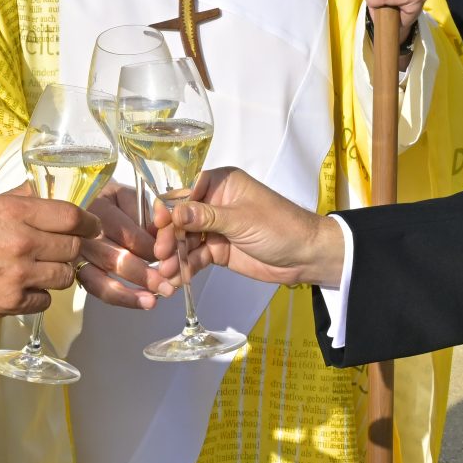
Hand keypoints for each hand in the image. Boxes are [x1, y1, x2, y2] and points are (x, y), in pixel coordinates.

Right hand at [0, 194, 141, 316]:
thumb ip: (21, 198)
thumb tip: (44, 193)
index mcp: (16, 212)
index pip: (71, 216)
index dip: (89, 223)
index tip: (92, 227)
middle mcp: (22, 242)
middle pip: (73, 248)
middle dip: (72, 248)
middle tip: (64, 250)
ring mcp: (19, 275)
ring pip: (64, 277)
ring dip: (57, 273)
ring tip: (41, 269)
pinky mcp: (11, 302)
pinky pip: (44, 301)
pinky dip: (38, 295)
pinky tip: (24, 287)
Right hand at [80, 183, 179, 299]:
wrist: (88, 203)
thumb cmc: (116, 201)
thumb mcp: (132, 197)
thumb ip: (147, 213)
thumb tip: (161, 234)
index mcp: (98, 209)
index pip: (127, 234)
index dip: (151, 248)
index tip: (171, 257)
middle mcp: (82, 235)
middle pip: (114, 259)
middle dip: (144, 275)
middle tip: (168, 286)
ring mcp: (76, 256)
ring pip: (100, 281)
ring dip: (129, 294)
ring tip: (153, 301)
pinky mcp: (78, 272)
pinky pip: (97, 290)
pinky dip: (121, 299)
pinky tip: (143, 303)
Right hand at [165, 167, 343, 287]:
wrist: (306, 257)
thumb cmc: (280, 227)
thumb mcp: (241, 219)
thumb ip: (205, 217)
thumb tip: (174, 212)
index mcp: (221, 183)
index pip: (186, 191)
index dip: (169, 208)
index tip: (157, 225)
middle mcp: (214, 203)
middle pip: (181, 218)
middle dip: (170, 237)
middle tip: (160, 255)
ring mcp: (215, 228)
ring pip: (186, 239)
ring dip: (174, 255)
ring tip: (164, 274)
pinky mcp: (218, 250)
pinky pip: (196, 257)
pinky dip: (185, 268)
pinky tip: (175, 280)